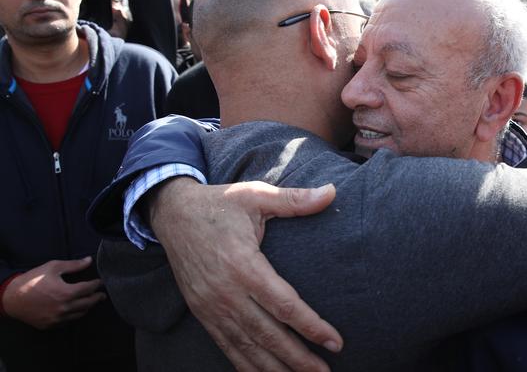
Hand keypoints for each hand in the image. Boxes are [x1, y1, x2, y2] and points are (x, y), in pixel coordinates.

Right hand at [2, 257, 104, 329]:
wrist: (12, 297)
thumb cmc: (33, 279)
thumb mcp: (53, 267)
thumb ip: (74, 265)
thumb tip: (89, 260)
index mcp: (66, 293)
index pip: (88, 289)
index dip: (96, 284)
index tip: (100, 282)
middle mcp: (64, 308)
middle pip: (88, 304)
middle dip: (97, 298)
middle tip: (102, 295)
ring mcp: (57, 319)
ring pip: (79, 314)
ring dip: (88, 307)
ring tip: (92, 302)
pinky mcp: (50, 325)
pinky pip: (68, 321)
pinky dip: (75, 315)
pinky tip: (76, 311)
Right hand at [149, 178, 341, 370]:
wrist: (171, 212)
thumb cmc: (219, 204)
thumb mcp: (255, 195)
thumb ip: (294, 200)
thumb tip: (331, 192)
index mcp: (243, 264)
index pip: (284, 305)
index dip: (312, 327)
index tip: (336, 342)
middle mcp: (226, 292)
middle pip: (268, 334)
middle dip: (298, 357)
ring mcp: (211, 306)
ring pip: (247, 346)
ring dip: (275, 368)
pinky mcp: (202, 311)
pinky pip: (226, 346)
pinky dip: (245, 366)